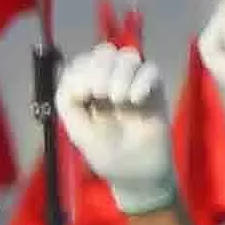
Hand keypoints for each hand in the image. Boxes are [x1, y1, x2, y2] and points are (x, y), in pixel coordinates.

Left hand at [57, 41, 182, 213]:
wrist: (137, 173)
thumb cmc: (105, 152)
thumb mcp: (77, 130)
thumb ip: (69, 102)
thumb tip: (79, 78)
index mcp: (86, 89)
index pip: (81, 62)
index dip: (82, 71)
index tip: (85, 94)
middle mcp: (109, 81)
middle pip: (104, 52)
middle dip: (100, 68)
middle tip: (101, 94)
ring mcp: (133, 83)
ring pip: (128, 56)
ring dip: (121, 74)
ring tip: (119, 100)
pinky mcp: (155, 90)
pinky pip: (151, 69)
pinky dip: (142, 80)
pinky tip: (136, 100)